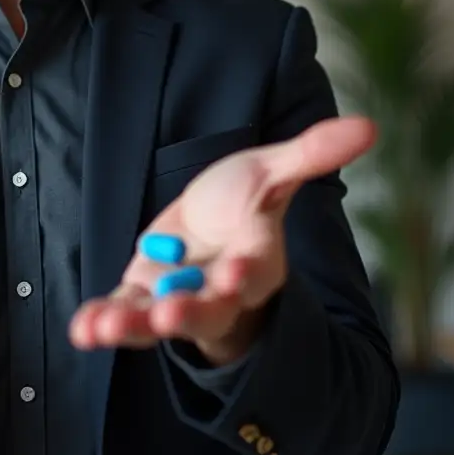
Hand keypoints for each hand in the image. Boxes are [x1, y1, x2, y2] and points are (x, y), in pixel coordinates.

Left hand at [68, 116, 375, 363]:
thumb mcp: (272, 171)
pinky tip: (82, 328)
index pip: (256, 270)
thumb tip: (370, 125)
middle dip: (190, 312)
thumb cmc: (243, 203)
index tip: (239, 274)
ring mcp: (178, 296)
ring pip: (158, 318)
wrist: (208, 227)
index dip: (247, 274)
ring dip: (134, 325)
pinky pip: (124, 313)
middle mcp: (219, 288)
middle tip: (170, 316)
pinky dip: (102, 322)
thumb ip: (310, 154)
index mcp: (255, 257)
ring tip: (105, 329)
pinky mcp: (142, 296)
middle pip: (208, 307)